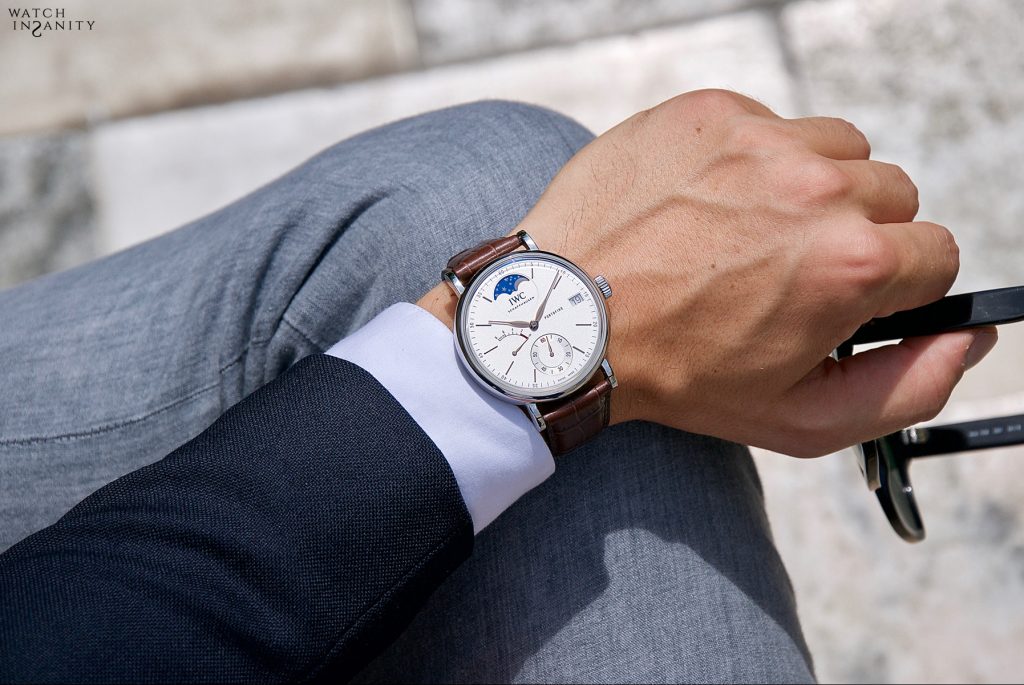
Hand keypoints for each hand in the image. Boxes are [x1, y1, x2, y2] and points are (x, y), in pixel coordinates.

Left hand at [419, 89, 992, 456]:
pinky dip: (754, 160)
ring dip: (813, 190)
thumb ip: (908, 386)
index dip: (895, 285)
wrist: (566, 319)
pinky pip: (772, 124)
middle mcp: (815, 188)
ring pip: (839, 152)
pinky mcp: (709, 112)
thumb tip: (964, 339)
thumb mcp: (800, 418)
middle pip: (892, 197)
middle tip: (786, 272)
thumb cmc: (675, 373)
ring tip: (749, 235)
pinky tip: (709, 204)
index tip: (845, 297)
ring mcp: (758, 140)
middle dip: (855, 237)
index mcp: (851, 264)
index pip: (935, 254)